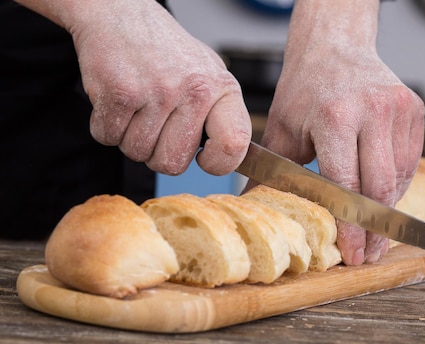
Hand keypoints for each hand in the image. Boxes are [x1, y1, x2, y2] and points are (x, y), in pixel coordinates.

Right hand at [18, 0, 250, 174]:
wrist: (120, 12)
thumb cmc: (166, 51)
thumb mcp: (208, 74)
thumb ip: (220, 116)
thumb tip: (228, 157)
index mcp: (222, 89)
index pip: (234, 145)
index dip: (216, 163)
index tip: (202, 157)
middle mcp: (194, 91)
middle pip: (172, 164)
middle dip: (157, 153)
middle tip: (154, 125)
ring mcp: (157, 92)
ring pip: (136, 152)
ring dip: (129, 137)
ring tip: (136, 106)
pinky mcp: (120, 93)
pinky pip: (108, 137)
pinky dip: (105, 126)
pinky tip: (117, 101)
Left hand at [257, 0, 424, 264]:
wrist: (335, 46)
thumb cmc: (305, 89)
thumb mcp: (282, 127)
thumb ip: (271, 171)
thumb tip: (251, 209)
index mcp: (335, 117)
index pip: (347, 185)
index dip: (351, 225)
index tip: (353, 254)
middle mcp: (372, 111)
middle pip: (379, 188)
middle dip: (375, 229)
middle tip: (369, 256)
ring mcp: (398, 109)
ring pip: (399, 177)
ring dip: (388, 211)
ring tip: (377, 235)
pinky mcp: (413, 110)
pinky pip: (410, 162)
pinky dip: (397, 186)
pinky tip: (384, 203)